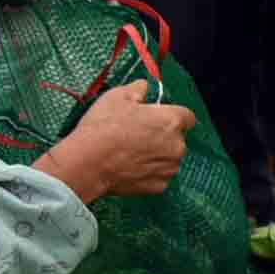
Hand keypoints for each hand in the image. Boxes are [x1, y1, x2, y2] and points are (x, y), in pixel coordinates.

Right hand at [39, 83, 197, 200]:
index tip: (156, 117)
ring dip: (156, 155)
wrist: (88, 163)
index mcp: (172, 121)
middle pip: (177, 138)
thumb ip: (137, 89)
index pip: (186, 116)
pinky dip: (148, 172)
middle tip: (137, 134)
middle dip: (162, 136)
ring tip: (131, 152)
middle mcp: (177, 146)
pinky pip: (158, 176)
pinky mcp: (159, 186)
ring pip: (169, 158)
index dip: (171, 115)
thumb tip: (144, 86)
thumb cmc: (104, 128)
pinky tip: (129, 167)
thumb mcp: (117, 97)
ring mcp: (169, 168)